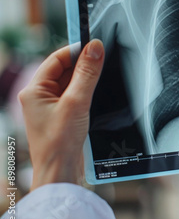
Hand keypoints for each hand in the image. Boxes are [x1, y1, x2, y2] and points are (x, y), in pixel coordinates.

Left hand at [18, 40, 104, 189]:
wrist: (60, 173)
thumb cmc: (60, 142)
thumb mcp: (77, 102)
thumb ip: (87, 73)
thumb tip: (95, 48)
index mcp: (34, 90)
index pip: (56, 59)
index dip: (76, 50)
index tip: (96, 45)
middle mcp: (40, 97)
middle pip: (65, 70)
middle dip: (84, 66)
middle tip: (104, 61)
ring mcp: (51, 107)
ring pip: (72, 83)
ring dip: (87, 80)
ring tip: (103, 79)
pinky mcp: (63, 116)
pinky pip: (76, 96)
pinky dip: (88, 93)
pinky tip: (98, 95)